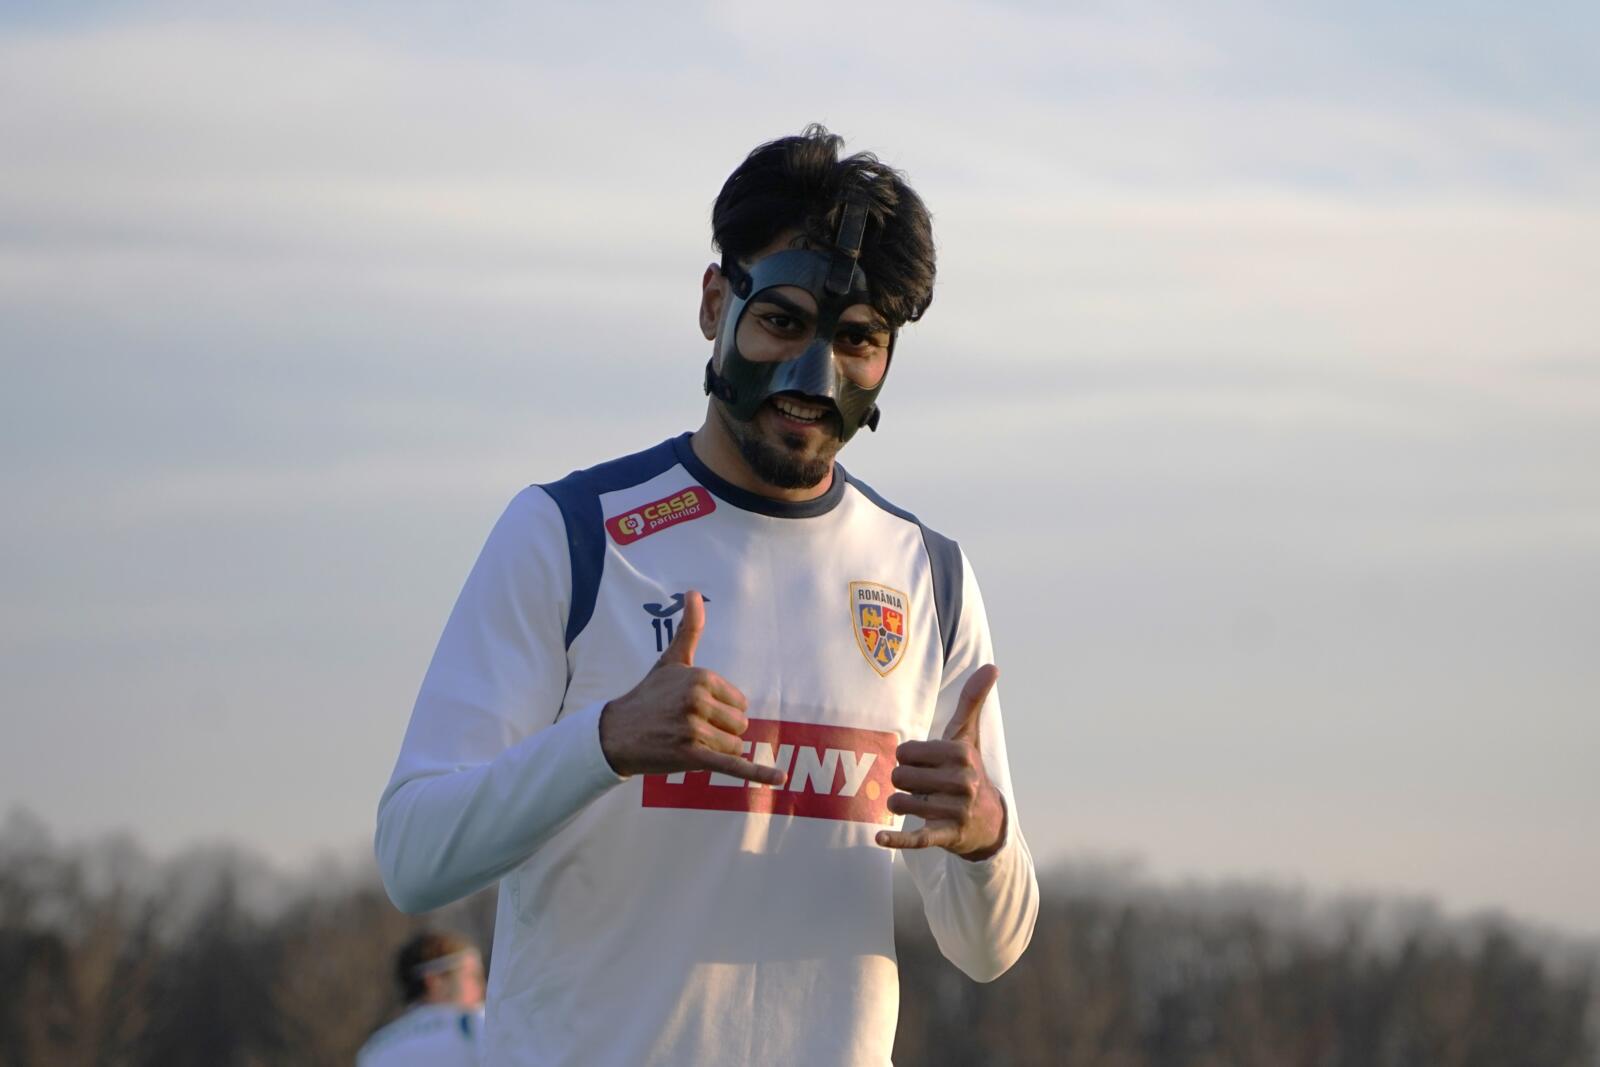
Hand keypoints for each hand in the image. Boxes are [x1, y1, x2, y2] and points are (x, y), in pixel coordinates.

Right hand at [599, 590, 785, 785]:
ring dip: (716, 750)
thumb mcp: (671, 661)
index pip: (740, 702)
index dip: (721, 710)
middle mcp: (699, 700)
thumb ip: (689, 629)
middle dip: (720, 731)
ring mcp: (695, 729)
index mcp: (702, 677)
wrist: (616, 733)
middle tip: (687, 727)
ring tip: (686, 742)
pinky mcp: (692, 756)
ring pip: (734, 746)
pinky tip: (780, 778)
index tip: (694, 709)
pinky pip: (733, 765)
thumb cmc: (648, 696)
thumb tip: (694, 592)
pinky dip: (758, 773)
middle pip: (740, 725)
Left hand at [876, 664, 1006, 860]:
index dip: (907, 758)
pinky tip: (879, 837)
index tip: (924, 764)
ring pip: (900, 803)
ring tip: (917, 803)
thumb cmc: (969, 771)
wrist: (989, 822)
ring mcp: (955, 811)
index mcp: (961, 754)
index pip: (906, 752)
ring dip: (899, 804)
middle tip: (921, 785)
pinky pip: (917, 837)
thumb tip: (992, 666)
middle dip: (902, 781)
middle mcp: (962, 782)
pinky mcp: (946, 836)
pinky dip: (897, 840)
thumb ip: (973, 702)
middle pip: (899, 777)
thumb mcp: (969, 737)